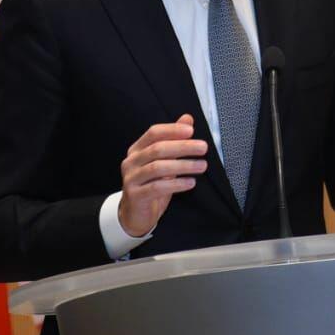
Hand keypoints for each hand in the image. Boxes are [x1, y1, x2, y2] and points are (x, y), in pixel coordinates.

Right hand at [118, 114, 207, 236]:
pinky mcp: (135, 196)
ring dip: (183, 165)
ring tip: (201, 165)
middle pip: (157, 149)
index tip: (191, 130)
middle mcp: (131, 162)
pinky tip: (190, 182)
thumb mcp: (164, 161)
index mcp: (137, 149)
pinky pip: (157, 187)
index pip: (153, 133)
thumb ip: (174, 140)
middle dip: (182, 147)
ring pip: (158, 168)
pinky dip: (176, 184)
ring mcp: (131, 179)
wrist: (136, 215)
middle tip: (203, 147)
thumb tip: (187, 119)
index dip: (172, 130)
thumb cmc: (152, 184)